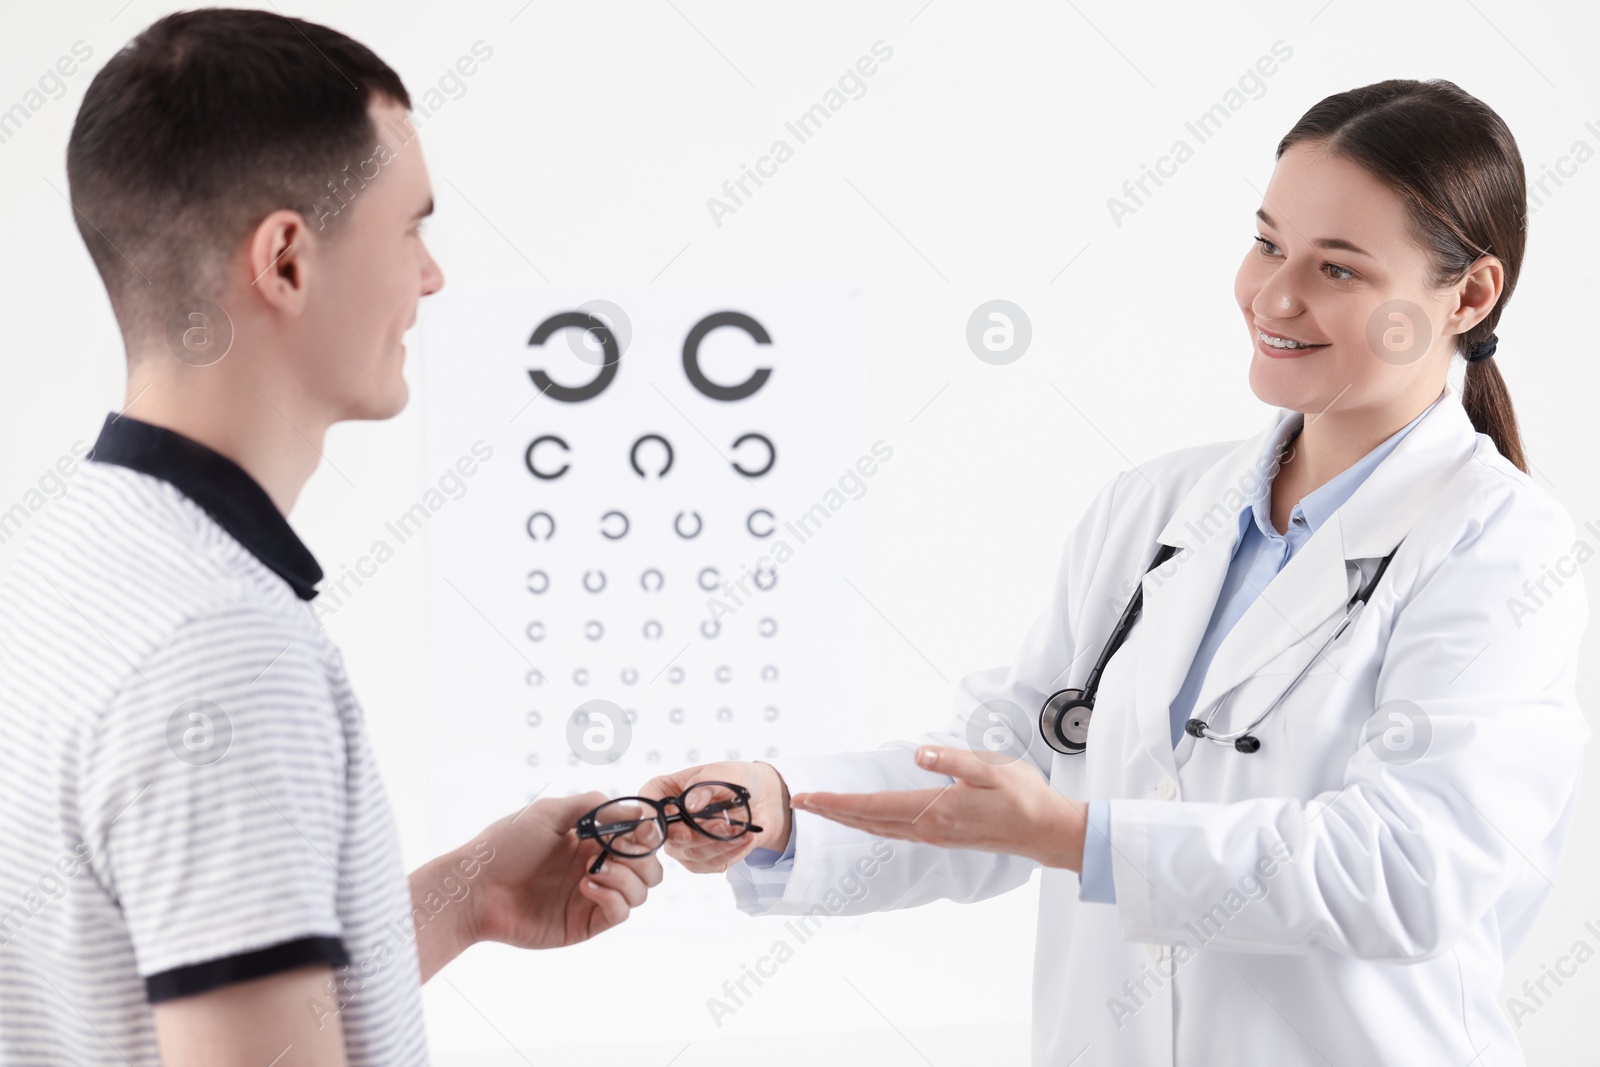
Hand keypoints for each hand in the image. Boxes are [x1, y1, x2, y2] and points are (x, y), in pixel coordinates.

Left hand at [414, 792, 662, 981]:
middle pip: (649, 868)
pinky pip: (620, 914)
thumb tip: (634, 811)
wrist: (475, 889)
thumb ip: (591, 805)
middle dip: (642, 859)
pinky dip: (614, 897)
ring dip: (627, 877)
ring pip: (640, 892)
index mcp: (590, 840)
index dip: (646, 834)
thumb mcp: (547, 813)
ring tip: (592, 872)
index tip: (639, 830)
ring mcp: (592, 897)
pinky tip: (585, 886)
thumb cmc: (504, 846)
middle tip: (618, 852)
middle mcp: (596, 867)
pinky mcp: (584, 924)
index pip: (638, 838)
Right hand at [638, 761, 790, 873]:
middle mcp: (670, 820)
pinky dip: (729, 853)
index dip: (652, 813)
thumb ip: (704, 785)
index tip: (671, 816)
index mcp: (668, 791)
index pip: (648, 801)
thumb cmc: (738, 779)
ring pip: (691, 853)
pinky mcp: (701, 859)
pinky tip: (743, 839)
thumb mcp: (724, 772)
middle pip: (668, 836)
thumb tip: (690, 805)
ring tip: (740, 829)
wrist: (764, 799)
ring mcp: (683, 843)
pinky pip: (709, 864)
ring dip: (719, 843)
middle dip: (699, 833)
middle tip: (724, 824)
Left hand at [789, 745, 1086, 870]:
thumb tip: (919, 754)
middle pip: (868, 822)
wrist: (1045, 832)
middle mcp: (928, 829)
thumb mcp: (991, 769)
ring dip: (849, 820)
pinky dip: (871, 825)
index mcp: (934, 810)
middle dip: (832, 813)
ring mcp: (934, 837)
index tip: (808, 799)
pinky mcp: (942, 838)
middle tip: (801, 803)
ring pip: (879, 830)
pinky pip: (895, 833)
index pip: (872, 808)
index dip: (837, 804)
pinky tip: (865, 820)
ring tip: (824, 810)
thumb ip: (953, 760)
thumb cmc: (1022, 796)